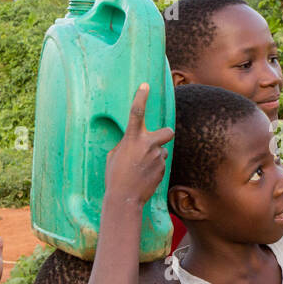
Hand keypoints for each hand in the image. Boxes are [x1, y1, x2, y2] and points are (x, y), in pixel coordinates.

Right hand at [104, 84, 174, 206]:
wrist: (124, 198)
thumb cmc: (115, 175)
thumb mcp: (115, 155)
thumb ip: (127, 143)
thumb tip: (136, 141)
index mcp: (132, 139)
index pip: (137, 112)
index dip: (141, 97)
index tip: (145, 85)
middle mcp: (147, 145)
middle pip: (167, 131)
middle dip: (165, 133)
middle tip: (158, 140)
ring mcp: (157, 158)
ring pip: (162, 151)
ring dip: (155, 156)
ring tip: (142, 168)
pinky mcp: (162, 170)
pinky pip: (161, 164)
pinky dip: (154, 168)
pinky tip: (144, 177)